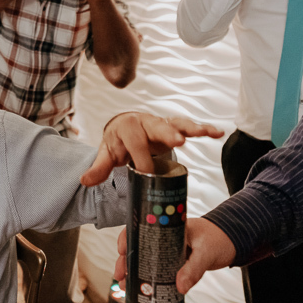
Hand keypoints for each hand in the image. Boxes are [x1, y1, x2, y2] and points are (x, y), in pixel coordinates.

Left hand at [80, 112, 223, 185]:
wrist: (125, 128)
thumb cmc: (118, 142)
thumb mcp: (107, 154)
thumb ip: (99, 168)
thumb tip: (85, 181)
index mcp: (127, 127)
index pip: (135, 142)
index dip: (141, 158)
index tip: (147, 173)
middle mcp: (146, 122)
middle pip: (157, 126)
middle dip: (167, 133)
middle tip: (178, 142)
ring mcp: (161, 123)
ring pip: (176, 123)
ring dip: (190, 128)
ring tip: (205, 133)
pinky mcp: (173, 126)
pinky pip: (189, 126)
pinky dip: (203, 128)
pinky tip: (217, 132)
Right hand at [112, 218, 235, 294]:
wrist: (233, 240)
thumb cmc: (220, 237)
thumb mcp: (206, 253)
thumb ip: (193, 269)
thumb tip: (180, 284)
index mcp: (169, 226)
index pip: (141, 227)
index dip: (128, 238)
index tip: (122, 251)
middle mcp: (165, 235)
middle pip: (138, 244)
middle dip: (126, 260)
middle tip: (121, 274)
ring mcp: (168, 247)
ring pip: (145, 257)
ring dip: (134, 269)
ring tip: (127, 283)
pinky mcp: (174, 258)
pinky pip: (157, 266)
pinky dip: (148, 275)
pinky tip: (143, 284)